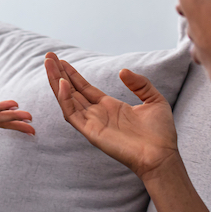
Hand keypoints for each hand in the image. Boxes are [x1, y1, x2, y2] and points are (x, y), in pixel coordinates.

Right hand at [44, 52, 178, 178]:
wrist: (161, 155)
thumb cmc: (160, 133)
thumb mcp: (154, 100)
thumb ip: (139, 84)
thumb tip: (122, 71)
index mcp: (110, 107)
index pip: (85, 88)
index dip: (73, 74)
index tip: (62, 60)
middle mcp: (98, 114)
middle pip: (72, 91)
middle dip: (59, 74)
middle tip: (48, 56)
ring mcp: (93, 123)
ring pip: (68, 100)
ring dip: (56, 82)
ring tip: (48, 65)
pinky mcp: (91, 132)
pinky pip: (73, 114)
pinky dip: (65, 99)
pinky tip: (62, 84)